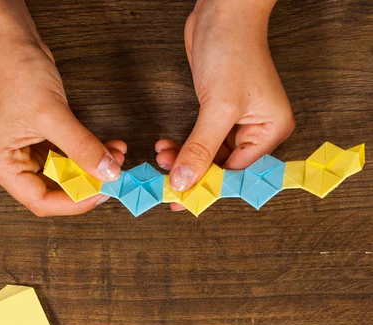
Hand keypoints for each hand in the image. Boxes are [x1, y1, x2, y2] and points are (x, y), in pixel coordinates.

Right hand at [0, 39, 125, 215]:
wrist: (9, 38)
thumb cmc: (14, 70)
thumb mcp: (51, 113)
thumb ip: (81, 146)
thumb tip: (108, 173)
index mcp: (0, 164)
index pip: (40, 200)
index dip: (73, 202)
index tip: (101, 194)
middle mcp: (10, 163)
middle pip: (53, 190)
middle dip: (86, 183)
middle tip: (112, 177)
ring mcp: (25, 152)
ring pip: (65, 174)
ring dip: (92, 168)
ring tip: (116, 157)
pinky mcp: (40, 139)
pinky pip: (68, 156)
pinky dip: (88, 153)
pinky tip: (109, 148)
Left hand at [157, 0, 293, 204]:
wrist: (222, 11)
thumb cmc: (233, 50)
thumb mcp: (218, 107)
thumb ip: (200, 149)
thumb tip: (184, 182)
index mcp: (270, 132)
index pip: (236, 172)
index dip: (208, 185)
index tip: (182, 199)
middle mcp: (257, 130)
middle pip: (222, 166)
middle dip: (193, 171)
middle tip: (166, 179)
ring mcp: (237, 122)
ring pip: (208, 155)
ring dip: (184, 159)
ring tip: (162, 156)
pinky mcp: (218, 113)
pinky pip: (200, 140)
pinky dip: (183, 146)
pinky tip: (166, 146)